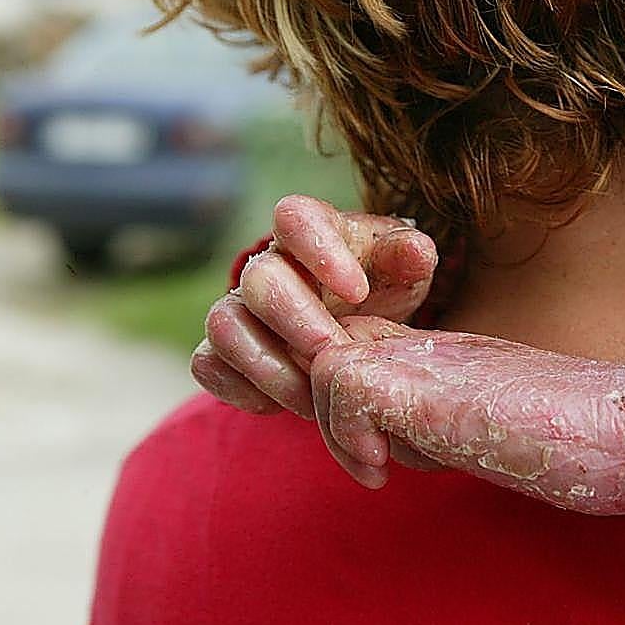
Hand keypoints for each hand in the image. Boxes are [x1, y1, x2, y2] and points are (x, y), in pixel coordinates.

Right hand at [191, 195, 437, 417]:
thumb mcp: (403, 272)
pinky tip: (284, 405)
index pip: (294, 218)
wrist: (354, 322)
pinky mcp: (219, 350)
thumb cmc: (378, 287)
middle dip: (298, 324)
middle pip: (258, 280)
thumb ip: (408, 258)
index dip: (319, 251)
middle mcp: (265, 266)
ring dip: (270, 368)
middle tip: (334, 355)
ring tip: (314, 398)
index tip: (359, 292)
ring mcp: (237, 308)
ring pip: (224, 326)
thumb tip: (416, 252)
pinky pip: (207, 366)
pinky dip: (244, 390)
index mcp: (309, 233)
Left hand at [310, 318, 624, 514]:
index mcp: (444, 356)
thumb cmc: (583, 444)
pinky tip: (383, 472)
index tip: (370, 457)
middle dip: (323, 408)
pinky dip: (346, 435)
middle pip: (329, 343)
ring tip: (379, 469)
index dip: (340, 398)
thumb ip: (438, 427)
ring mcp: (433, 362)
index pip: (355, 346)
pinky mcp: (436, 390)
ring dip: (333, 426)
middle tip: (368, 463)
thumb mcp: (490, 430)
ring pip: (323, 359)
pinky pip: (344, 384)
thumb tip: (388, 451)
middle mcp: (432, 346)